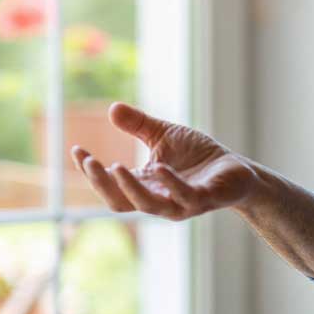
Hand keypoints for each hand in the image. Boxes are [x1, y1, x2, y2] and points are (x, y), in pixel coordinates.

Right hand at [71, 102, 251, 220]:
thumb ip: (139, 126)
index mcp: (145, 186)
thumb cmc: (199, 156)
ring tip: (116, 167)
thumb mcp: (165, 136)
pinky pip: (184, 197)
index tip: (76, 150)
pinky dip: (170, 184)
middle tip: (89, 162)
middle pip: (121, 201)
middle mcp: (159, 200)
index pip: (110, 186)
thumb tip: (112, 108)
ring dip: (130, 188)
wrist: (237, 171)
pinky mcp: (204, 200)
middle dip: (102, 184)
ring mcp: (181, 203)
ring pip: (148, 205)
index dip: (91, 172)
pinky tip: (159, 168)